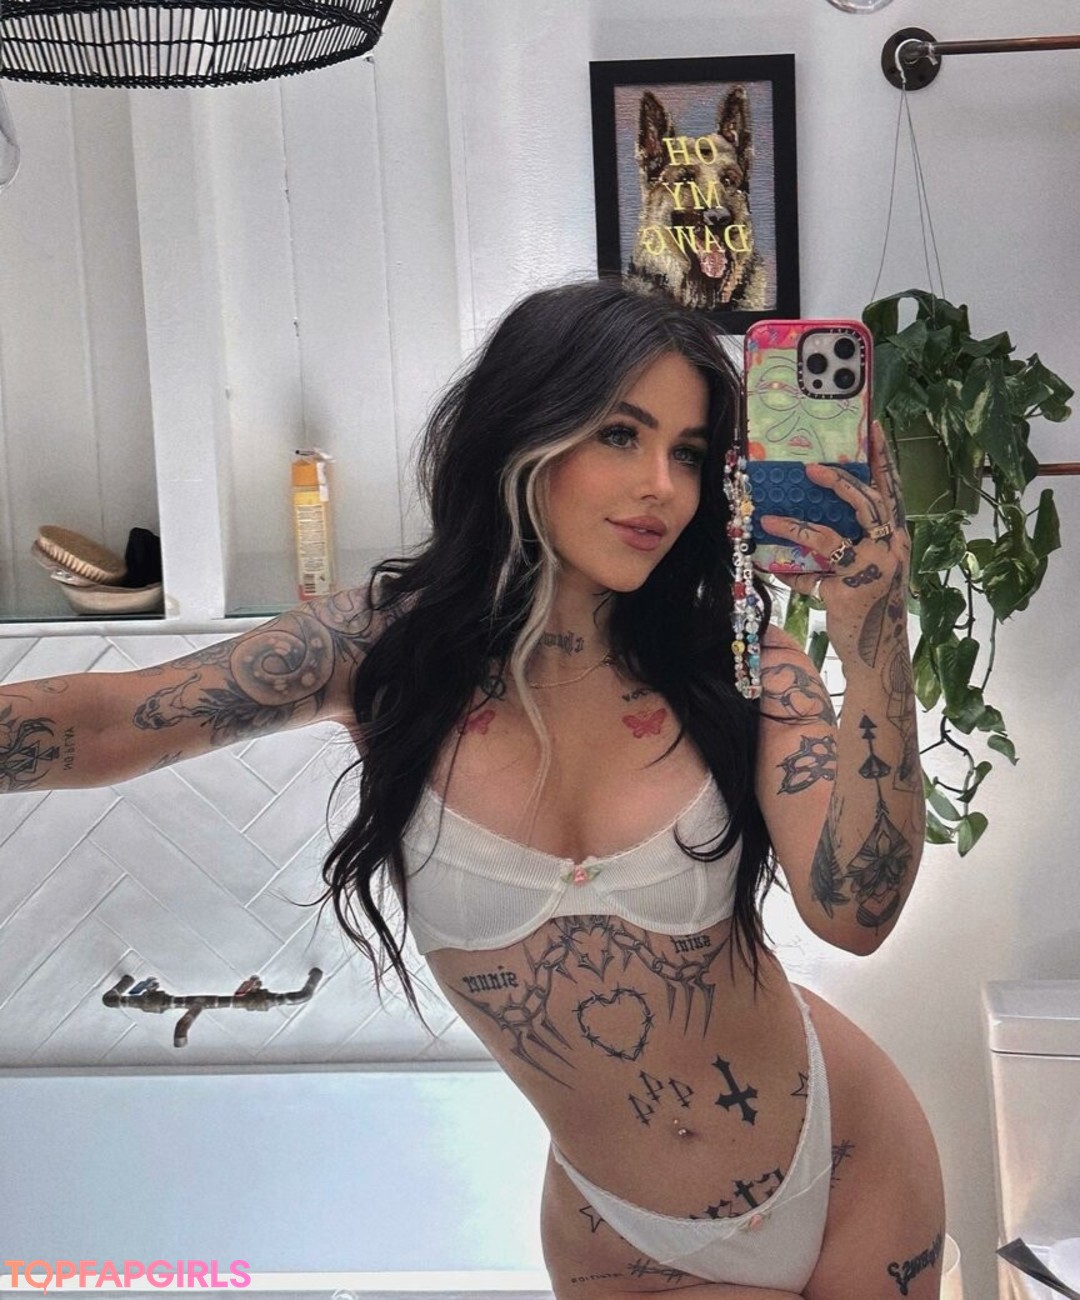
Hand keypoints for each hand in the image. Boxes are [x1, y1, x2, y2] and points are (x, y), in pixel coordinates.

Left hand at [757, 421, 910, 660]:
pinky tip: (768, 565)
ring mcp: (875, 568)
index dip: (883, 459)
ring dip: (797, 525)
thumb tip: (809, 521)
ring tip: (770, 517)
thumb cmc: (867, 607)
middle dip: (840, 480)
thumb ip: (846, 544)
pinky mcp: (852, 589)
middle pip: (869, 503)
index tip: (875, 427)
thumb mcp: (864, 569)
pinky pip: (813, 571)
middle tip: (811, 466)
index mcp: (897, 537)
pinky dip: (790, 568)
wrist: (878, 652)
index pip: (891, 490)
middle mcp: (892, 548)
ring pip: (833, 535)